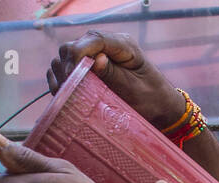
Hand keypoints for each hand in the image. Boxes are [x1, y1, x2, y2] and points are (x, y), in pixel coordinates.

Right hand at [49, 31, 185, 129]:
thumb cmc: (151, 99)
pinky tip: (64, 93)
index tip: (71, 77)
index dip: (78, 55)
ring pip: (66, 55)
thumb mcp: (134, 89)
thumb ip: (114, 74)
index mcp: (123, 45)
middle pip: (75, 45)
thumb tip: (96, 60)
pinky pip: (65, 67)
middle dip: (67, 67)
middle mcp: (107, 46)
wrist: (158, 107)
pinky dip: (60, 79)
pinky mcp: (89, 68)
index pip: (94, 39)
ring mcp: (96, 56)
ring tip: (66, 94)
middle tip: (68, 90)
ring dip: (62, 74)